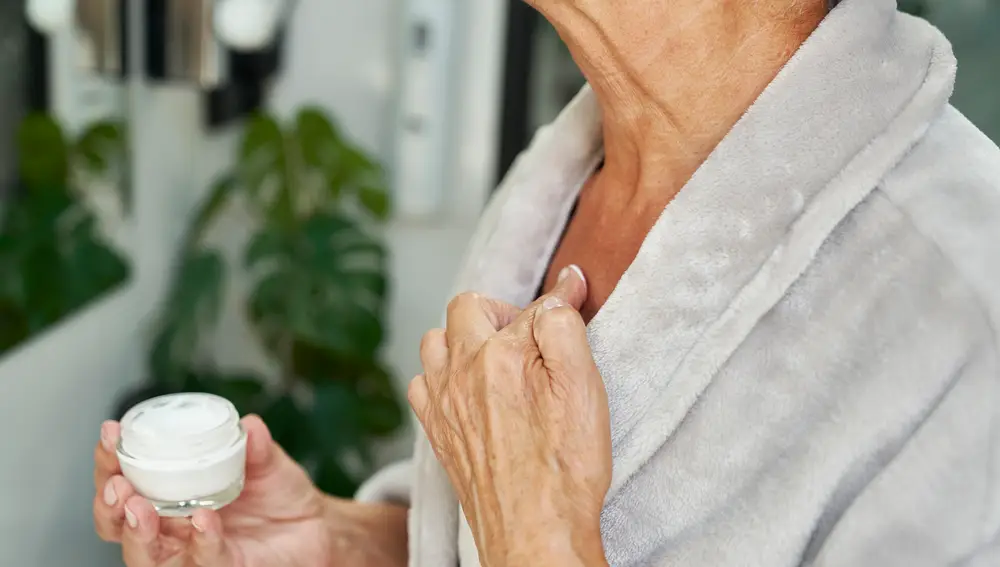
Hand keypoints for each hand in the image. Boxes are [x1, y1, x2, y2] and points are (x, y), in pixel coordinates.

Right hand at [93, 414, 407, 566]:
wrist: (317, 524)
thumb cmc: (280, 494)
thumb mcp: (268, 462)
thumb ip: (257, 446)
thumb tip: (249, 424)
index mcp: (170, 496)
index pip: (124, 484)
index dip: (111, 463)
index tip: (112, 433)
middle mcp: (172, 529)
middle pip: (119, 525)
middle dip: (109, 503)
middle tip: (117, 482)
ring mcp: (193, 553)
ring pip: (148, 556)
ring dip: (137, 532)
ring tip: (139, 506)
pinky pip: (204, 561)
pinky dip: (201, 541)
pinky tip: (202, 519)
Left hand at [408, 266, 611, 566]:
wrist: (535, 533)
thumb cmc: (564, 466)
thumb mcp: (583, 387)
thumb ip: (565, 327)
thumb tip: (561, 288)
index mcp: (500, 354)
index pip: (532, 306)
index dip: (560, 299)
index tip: (575, 291)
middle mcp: (461, 372)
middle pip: (467, 308)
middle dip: (500, 310)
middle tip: (531, 338)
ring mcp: (443, 402)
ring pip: (435, 342)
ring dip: (462, 339)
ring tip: (497, 360)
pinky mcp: (437, 432)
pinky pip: (422, 383)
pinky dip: (441, 376)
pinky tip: (468, 392)